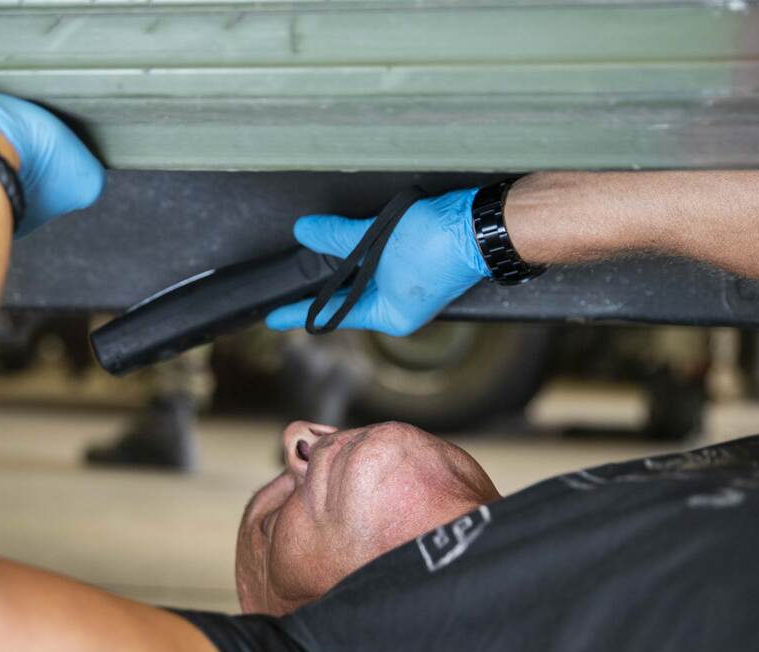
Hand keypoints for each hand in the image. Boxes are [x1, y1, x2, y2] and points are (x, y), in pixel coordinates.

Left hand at [266, 189, 490, 336]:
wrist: (485, 226)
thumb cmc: (439, 243)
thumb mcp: (377, 241)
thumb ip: (337, 238)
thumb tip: (306, 232)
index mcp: (391, 315)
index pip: (333, 314)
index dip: (299, 312)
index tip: (273, 318)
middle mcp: (401, 307)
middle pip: (349, 296)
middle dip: (322, 285)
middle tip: (288, 284)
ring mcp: (412, 289)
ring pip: (365, 278)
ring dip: (343, 264)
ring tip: (316, 255)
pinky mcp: (420, 267)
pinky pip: (381, 264)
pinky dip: (363, 254)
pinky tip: (350, 241)